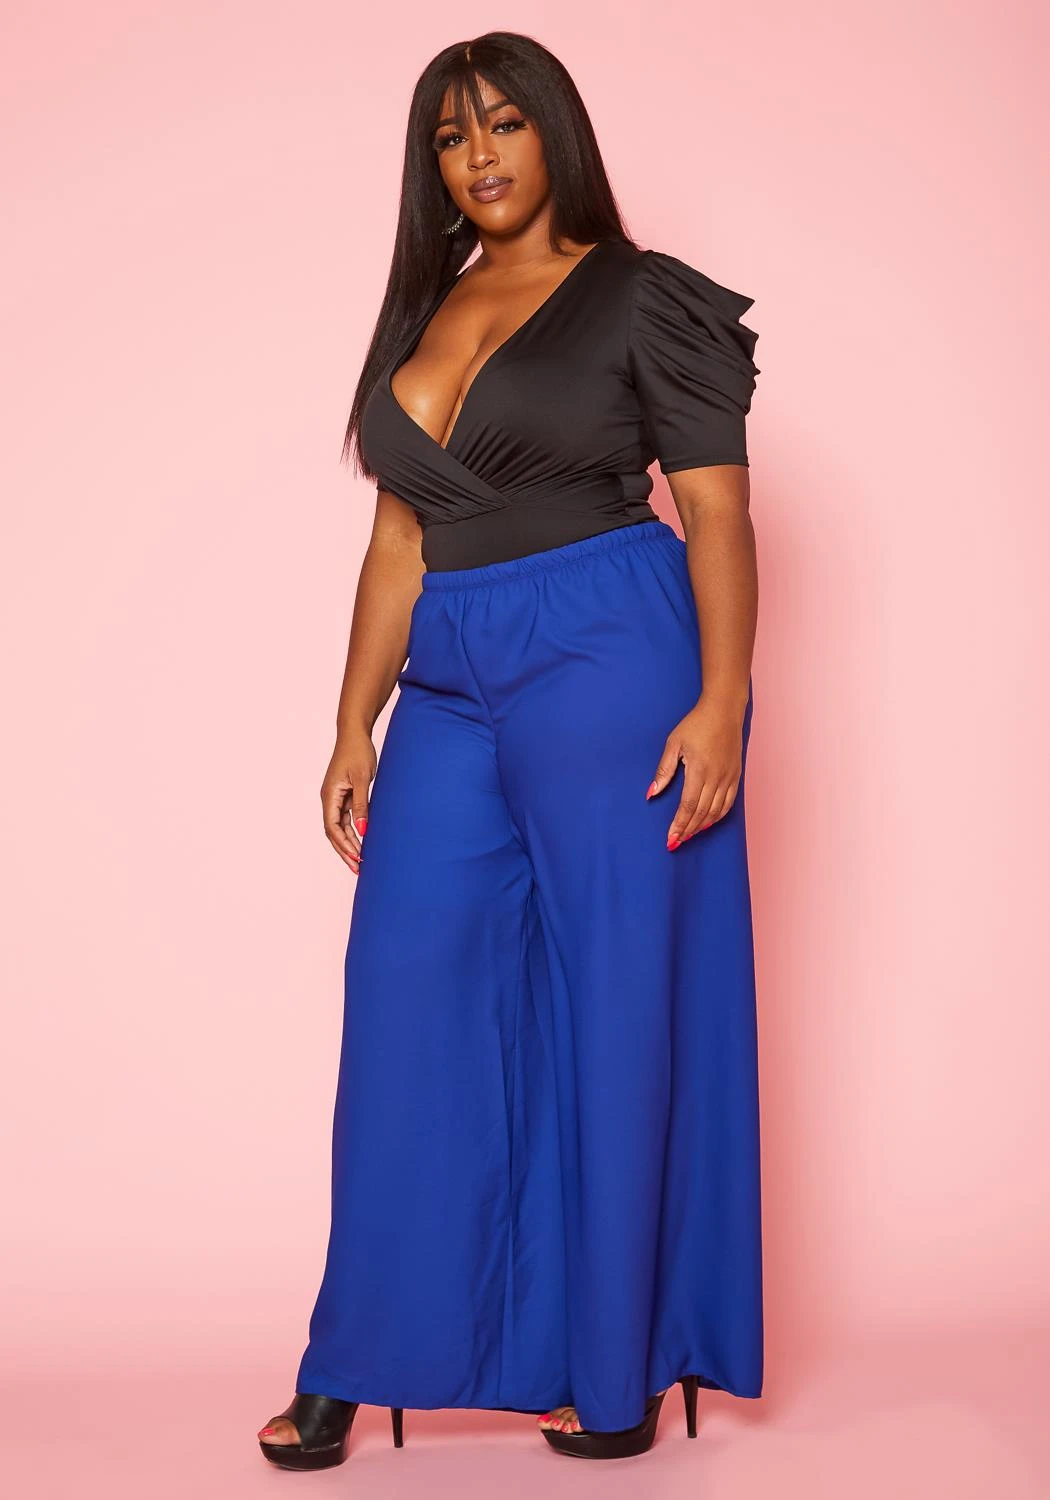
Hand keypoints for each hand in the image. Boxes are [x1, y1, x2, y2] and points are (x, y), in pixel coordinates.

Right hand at [321, 729, 376, 874]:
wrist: (354, 734)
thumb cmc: (357, 752)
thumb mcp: (363, 779)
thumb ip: (362, 806)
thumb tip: (363, 830)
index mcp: (329, 795)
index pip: (332, 827)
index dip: (344, 845)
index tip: (357, 858)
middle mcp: (329, 799)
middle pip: (334, 832)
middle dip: (345, 851)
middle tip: (358, 869)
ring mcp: (336, 798)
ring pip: (339, 828)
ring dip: (349, 844)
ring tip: (361, 862)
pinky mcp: (344, 795)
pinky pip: (346, 819)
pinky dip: (353, 832)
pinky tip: (362, 842)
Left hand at [646, 694, 745, 848]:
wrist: (724, 711)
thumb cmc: (696, 725)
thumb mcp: (674, 744)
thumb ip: (664, 771)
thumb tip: (651, 793)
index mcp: (699, 770)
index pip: (688, 806)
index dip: (679, 825)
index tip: (671, 839)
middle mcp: (716, 777)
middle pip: (701, 813)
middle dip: (688, 830)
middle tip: (676, 842)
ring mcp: (728, 778)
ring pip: (716, 811)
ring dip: (702, 827)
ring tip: (689, 836)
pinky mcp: (736, 776)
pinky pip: (729, 803)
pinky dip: (718, 816)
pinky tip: (708, 823)